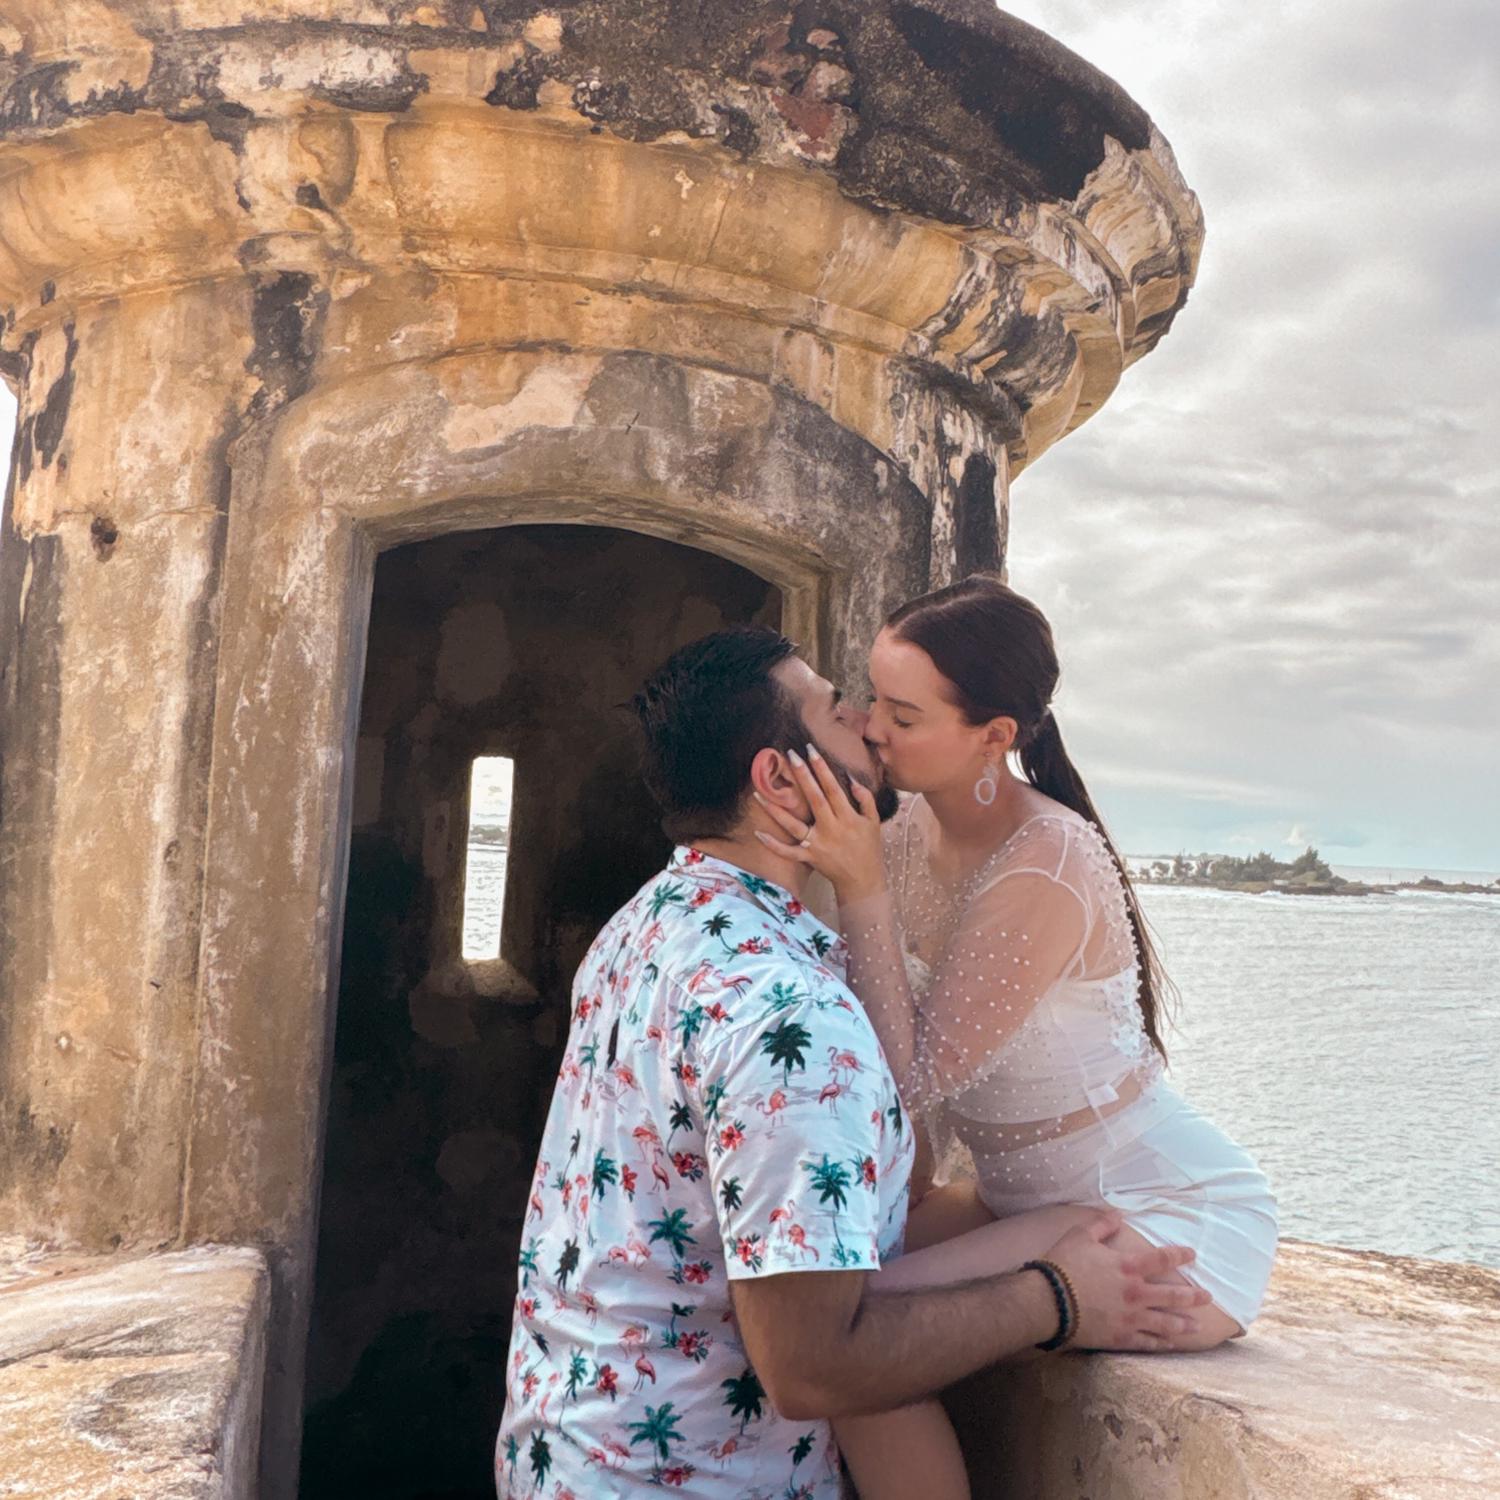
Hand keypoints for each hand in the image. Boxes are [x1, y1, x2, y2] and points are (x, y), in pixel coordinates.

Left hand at [753, 745, 885, 904]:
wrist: (864, 882)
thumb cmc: (869, 849)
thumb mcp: (873, 822)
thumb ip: (865, 799)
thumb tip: (850, 778)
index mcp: (848, 818)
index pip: (833, 788)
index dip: (822, 768)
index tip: (811, 750)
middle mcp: (831, 829)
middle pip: (814, 799)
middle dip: (802, 776)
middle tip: (790, 755)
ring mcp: (818, 844)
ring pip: (793, 825)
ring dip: (775, 808)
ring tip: (759, 792)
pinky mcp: (809, 858)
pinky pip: (788, 852)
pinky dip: (773, 844)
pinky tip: (758, 832)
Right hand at [1042, 1212, 1210, 1352]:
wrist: (1048, 1301)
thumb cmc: (1063, 1265)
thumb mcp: (1080, 1235)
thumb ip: (1102, 1224)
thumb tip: (1118, 1214)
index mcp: (1128, 1266)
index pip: (1162, 1259)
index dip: (1179, 1255)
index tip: (1193, 1254)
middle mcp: (1136, 1293)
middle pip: (1172, 1295)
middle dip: (1192, 1295)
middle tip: (1208, 1297)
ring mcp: (1131, 1318)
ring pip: (1165, 1322)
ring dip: (1183, 1323)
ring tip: (1197, 1326)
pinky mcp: (1121, 1337)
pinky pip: (1147, 1342)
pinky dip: (1161, 1344)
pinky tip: (1171, 1345)